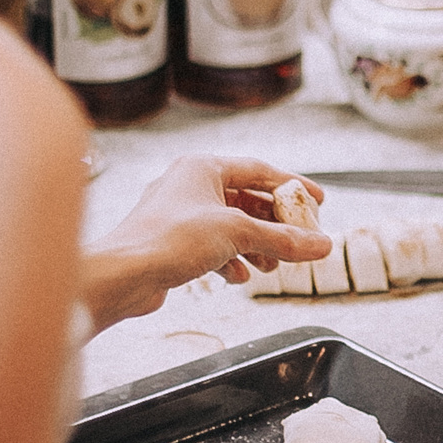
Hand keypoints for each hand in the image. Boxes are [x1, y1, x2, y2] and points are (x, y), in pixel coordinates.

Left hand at [82, 156, 331, 329]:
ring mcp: (180, 214)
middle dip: (274, 225)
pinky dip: (231, 259)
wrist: (123, 275)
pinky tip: (239, 275)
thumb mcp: (238, 234)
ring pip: (231, 226)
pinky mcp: (172, 242)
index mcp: (202, 168)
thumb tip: (319, 244)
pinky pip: (213, 245)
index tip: (316, 200)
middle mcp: (189, 185)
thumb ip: (283, 239)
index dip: (292, 186)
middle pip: (247, 200)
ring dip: (255, 245)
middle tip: (299, 239)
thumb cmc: (166, 240)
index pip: (260, 170)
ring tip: (272, 264)